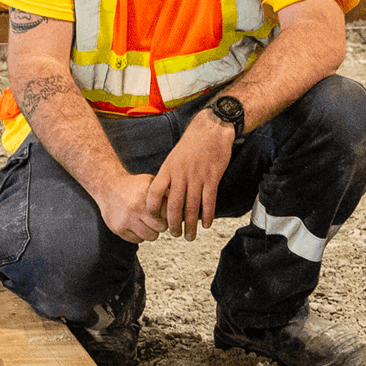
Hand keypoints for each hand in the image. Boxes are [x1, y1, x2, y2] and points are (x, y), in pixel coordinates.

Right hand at [97, 173, 166, 243]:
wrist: (108, 187)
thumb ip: (166, 192)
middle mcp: (136, 208)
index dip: (171, 215)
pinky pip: (137, 240)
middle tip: (159, 220)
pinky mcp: (118, 229)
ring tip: (149, 223)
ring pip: (150, 237)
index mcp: (146, 196)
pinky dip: (140, 236)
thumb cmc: (134, 185)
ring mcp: (126, 220)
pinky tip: (138, 226)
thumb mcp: (151, 182)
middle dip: (162, 225)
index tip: (169, 214)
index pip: (168, 214)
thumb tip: (184, 203)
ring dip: (152, 232)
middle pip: (161, 228)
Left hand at [146, 109, 232, 240]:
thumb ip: (169, 176)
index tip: (155, 220)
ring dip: (190, 224)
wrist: (211, 129)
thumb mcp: (173, 157)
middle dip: (173, 224)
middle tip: (174, 235)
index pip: (154, 193)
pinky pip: (209, 201)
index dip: (153, 209)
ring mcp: (197, 176)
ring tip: (189, 236)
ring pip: (192, 206)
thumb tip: (163, 196)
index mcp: (168, 169)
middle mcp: (181, 174)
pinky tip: (206, 224)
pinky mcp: (212, 177)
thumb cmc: (192, 144)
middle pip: (174, 205)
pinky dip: (207, 215)